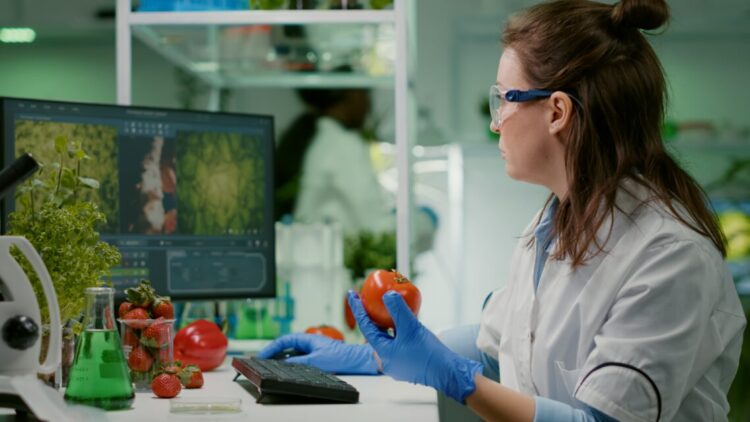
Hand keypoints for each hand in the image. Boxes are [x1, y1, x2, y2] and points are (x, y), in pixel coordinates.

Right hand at [257, 333, 378, 374]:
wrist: (356, 360)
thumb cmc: (340, 356)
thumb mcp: (316, 360)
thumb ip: (298, 362)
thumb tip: (283, 364)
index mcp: (307, 339)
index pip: (284, 340)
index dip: (271, 347)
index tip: (261, 354)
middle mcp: (308, 343)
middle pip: (286, 347)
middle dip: (273, 353)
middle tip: (261, 361)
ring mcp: (312, 350)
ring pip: (291, 354)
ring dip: (281, 359)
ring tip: (270, 366)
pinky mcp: (316, 358)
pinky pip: (298, 360)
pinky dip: (290, 364)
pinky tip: (286, 370)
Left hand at [348, 290, 482, 403]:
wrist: (448, 372)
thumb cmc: (429, 353)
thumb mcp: (411, 327)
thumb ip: (398, 310)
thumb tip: (387, 295)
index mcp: (382, 353)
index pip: (366, 326)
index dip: (358, 308)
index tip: (352, 294)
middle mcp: (387, 360)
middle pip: (375, 332)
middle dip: (372, 315)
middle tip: (369, 299)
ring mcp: (397, 363)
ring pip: (387, 338)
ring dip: (386, 323)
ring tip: (386, 308)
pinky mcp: (408, 363)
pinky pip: (397, 343)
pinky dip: (397, 331)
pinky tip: (403, 322)